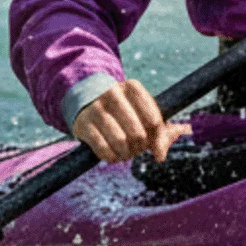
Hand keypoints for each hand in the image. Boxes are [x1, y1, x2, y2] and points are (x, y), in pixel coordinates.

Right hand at [73, 79, 190, 163]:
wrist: (86, 100)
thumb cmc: (125, 110)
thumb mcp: (143, 111)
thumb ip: (162, 130)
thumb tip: (161, 155)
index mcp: (133, 87)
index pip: (154, 120)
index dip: (158, 140)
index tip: (156, 149)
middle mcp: (114, 94)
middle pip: (138, 133)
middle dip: (141, 148)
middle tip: (138, 149)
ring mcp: (96, 109)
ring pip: (121, 142)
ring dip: (126, 154)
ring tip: (126, 153)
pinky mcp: (83, 124)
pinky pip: (103, 150)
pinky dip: (112, 158)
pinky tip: (113, 154)